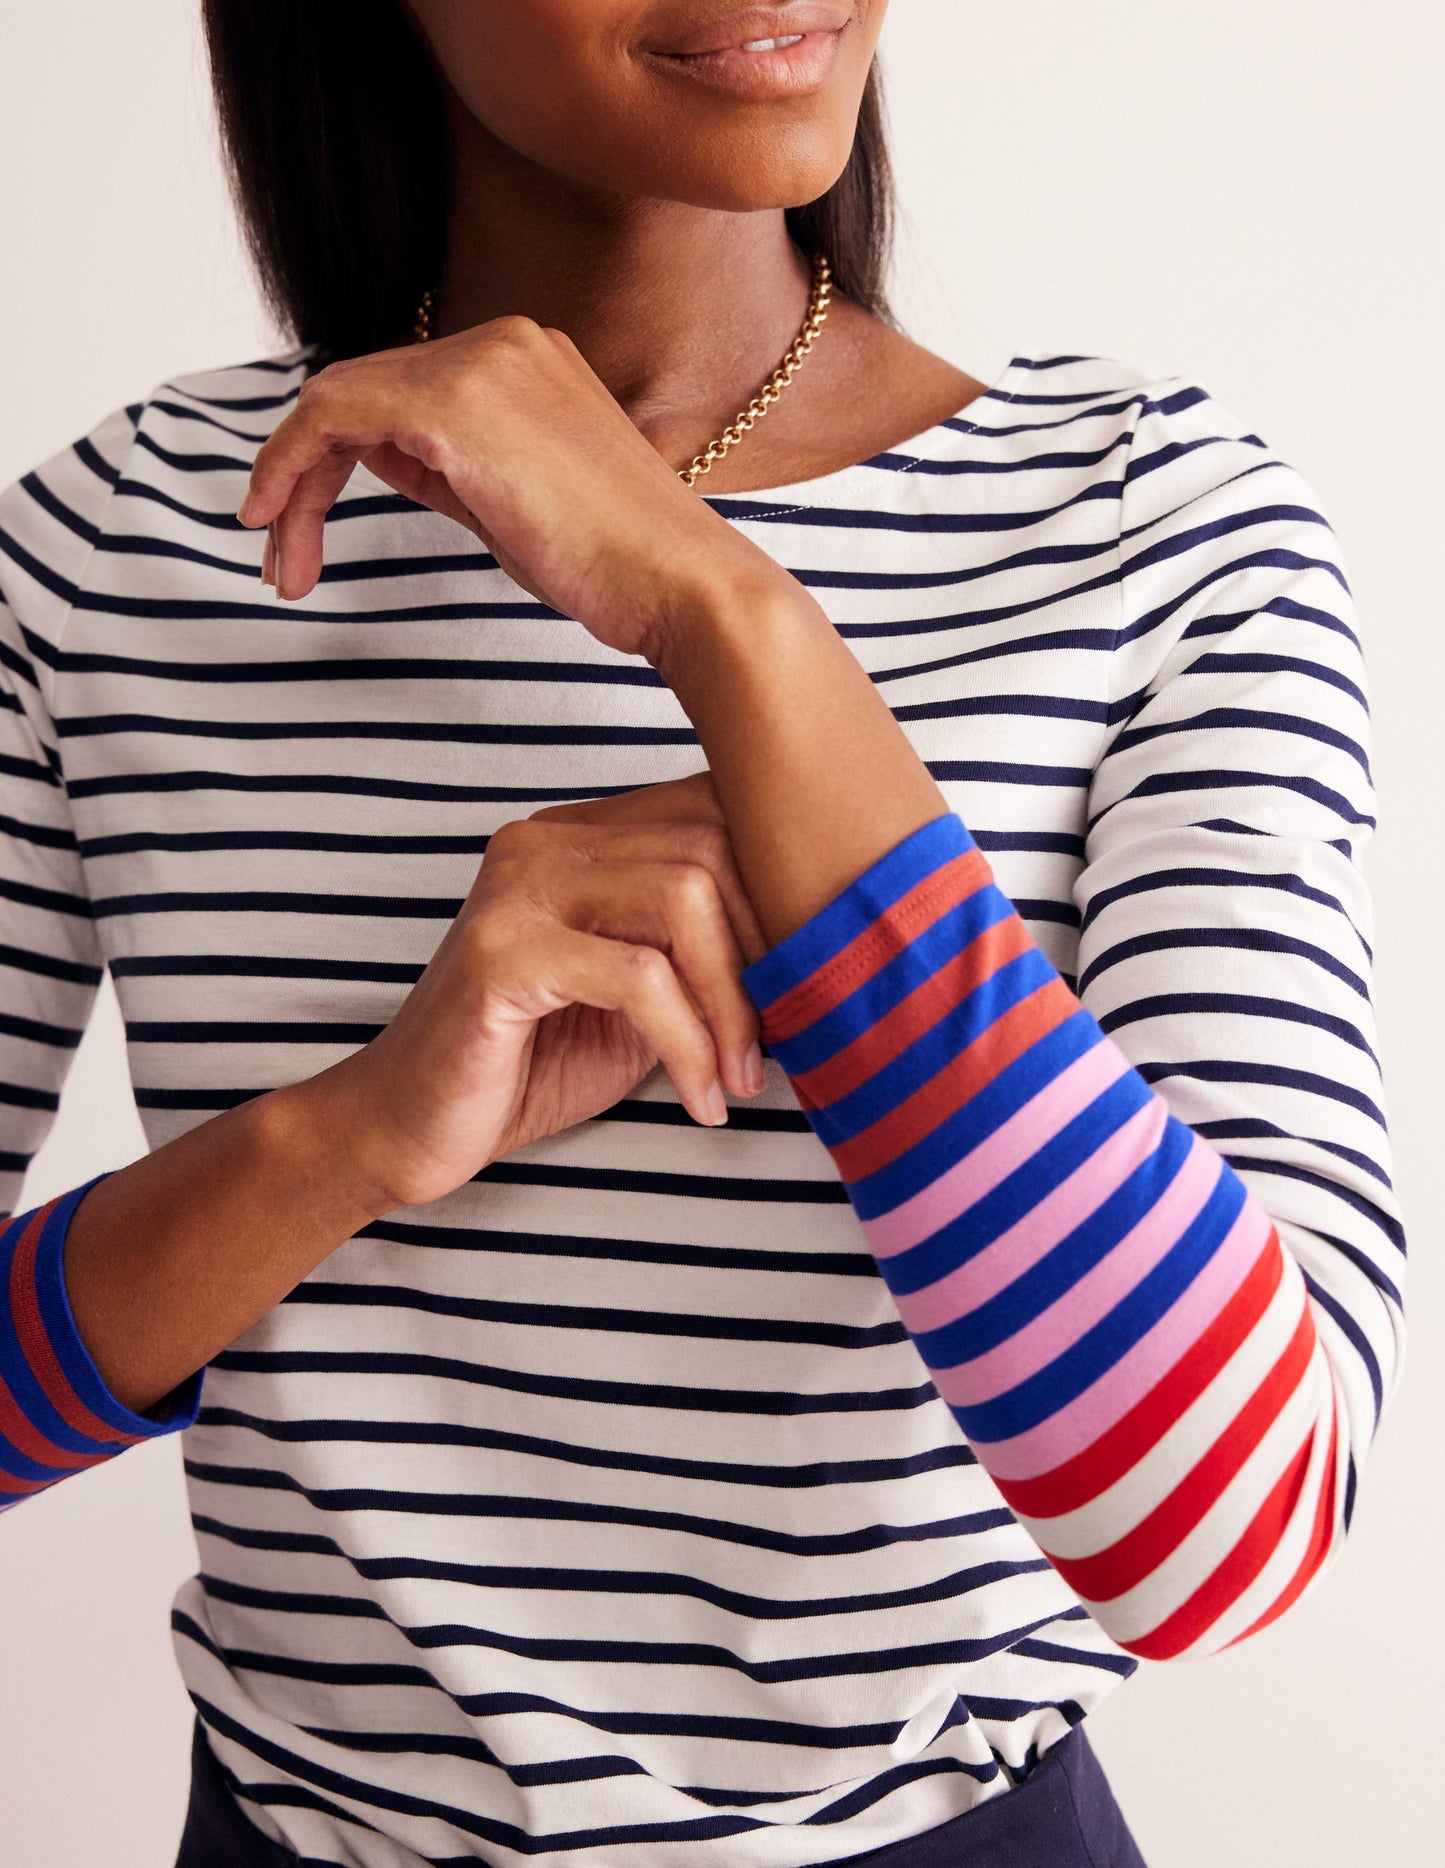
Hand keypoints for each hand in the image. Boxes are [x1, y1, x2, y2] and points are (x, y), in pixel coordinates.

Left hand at [235, 319, 789, 661]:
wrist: (682, 584)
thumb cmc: (617, 565)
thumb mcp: (515, 502)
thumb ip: (448, 466)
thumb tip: (379, 453)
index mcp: (524, 359)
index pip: (398, 392)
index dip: (337, 462)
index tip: (303, 535)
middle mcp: (502, 341)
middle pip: (360, 393)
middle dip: (301, 479)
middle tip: (279, 565)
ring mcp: (481, 363)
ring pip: (337, 401)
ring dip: (291, 483)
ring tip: (281, 567)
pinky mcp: (455, 401)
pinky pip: (336, 413)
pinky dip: (290, 465)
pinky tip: (276, 523)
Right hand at [316, 774, 767, 1218]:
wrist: (409, 1129)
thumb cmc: (529, 1066)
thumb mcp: (641, 999)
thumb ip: (702, 951)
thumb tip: (817, 945)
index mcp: (581, 836)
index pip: (714, 813)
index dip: (776, 897)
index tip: (801, 989)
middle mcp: (545, 840)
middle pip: (710, 846)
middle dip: (764, 954)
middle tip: (776, 1046)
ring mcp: (518, 887)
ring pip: (684, 898)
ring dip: (733, 1004)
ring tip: (739, 1080)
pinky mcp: (501, 950)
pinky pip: (638, 976)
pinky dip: (688, 1043)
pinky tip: (700, 1101)